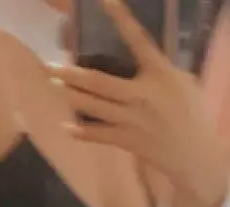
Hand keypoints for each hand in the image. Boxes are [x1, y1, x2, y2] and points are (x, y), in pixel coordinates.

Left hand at [49, 0, 228, 206]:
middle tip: (49, 66)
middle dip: (71, 74)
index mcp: (159, 73)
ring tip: (52, 86)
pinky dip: (81, 132)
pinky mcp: (126, 140)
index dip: (121, 18)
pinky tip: (66, 126)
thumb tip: (140, 59)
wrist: (195, 154)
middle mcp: (141, 94)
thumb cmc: (192, 113)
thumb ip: (159, 70)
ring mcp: (131, 119)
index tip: (104, 1)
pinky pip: (99, 135)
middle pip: (99, 81)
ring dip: (71, 96)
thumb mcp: (182, 82)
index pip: (138, 40)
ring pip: (93, 106)